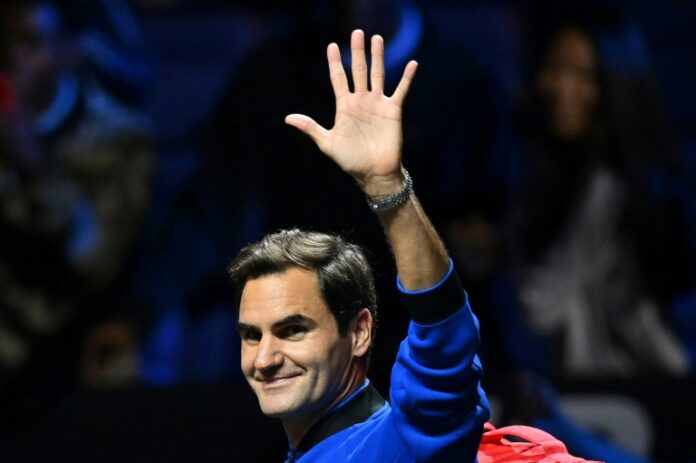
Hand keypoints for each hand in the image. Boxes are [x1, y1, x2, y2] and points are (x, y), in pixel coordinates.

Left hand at [285, 29, 417, 196]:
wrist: (374, 172)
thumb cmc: (350, 160)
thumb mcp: (327, 143)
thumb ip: (310, 128)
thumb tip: (287, 118)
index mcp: (344, 106)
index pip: (338, 79)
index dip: (334, 63)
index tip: (331, 46)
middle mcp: (361, 101)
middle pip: (358, 71)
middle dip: (357, 52)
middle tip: (357, 33)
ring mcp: (377, 104)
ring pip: (378, 75)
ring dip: (378, 57)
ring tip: (377, 38)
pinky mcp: (393, 110)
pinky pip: (401, 90)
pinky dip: (406, 78)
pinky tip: (412, 64)